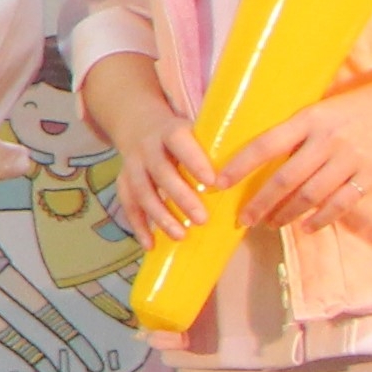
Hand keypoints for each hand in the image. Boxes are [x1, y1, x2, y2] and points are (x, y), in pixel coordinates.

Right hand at [110, 117, 219, 241]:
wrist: (139, 126)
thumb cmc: (182, 137)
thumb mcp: (195, 131)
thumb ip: (214, 149)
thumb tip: (248, 177)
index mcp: (170, 131)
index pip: (180, 143)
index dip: (194, 161)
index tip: (212, 182)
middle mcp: (148, 148)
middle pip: (161, 172)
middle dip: (181, 197)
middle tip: (202, 219)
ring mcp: (132, 165)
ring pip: (142, 192)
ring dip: (160, 216)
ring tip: (181, 236)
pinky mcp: (122, 181)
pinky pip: (128, 206)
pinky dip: (139, 226)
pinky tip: (150, 245)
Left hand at [229, 77, 371, 231]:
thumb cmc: (359, 106)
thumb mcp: (323, 108)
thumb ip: (297, 132)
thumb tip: (262, 158)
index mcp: (310, 119)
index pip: (265, 145)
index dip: (239, 166)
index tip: (218, 183)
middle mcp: (327, 141)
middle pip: (285, 179)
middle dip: (260, 202)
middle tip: (243, 219)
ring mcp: (350, 160)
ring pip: (310, 196)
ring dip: (286, 214)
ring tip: (270, 224)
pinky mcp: (371, 176)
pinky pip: (340, 204)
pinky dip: (321, 218)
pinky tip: (307, 226)